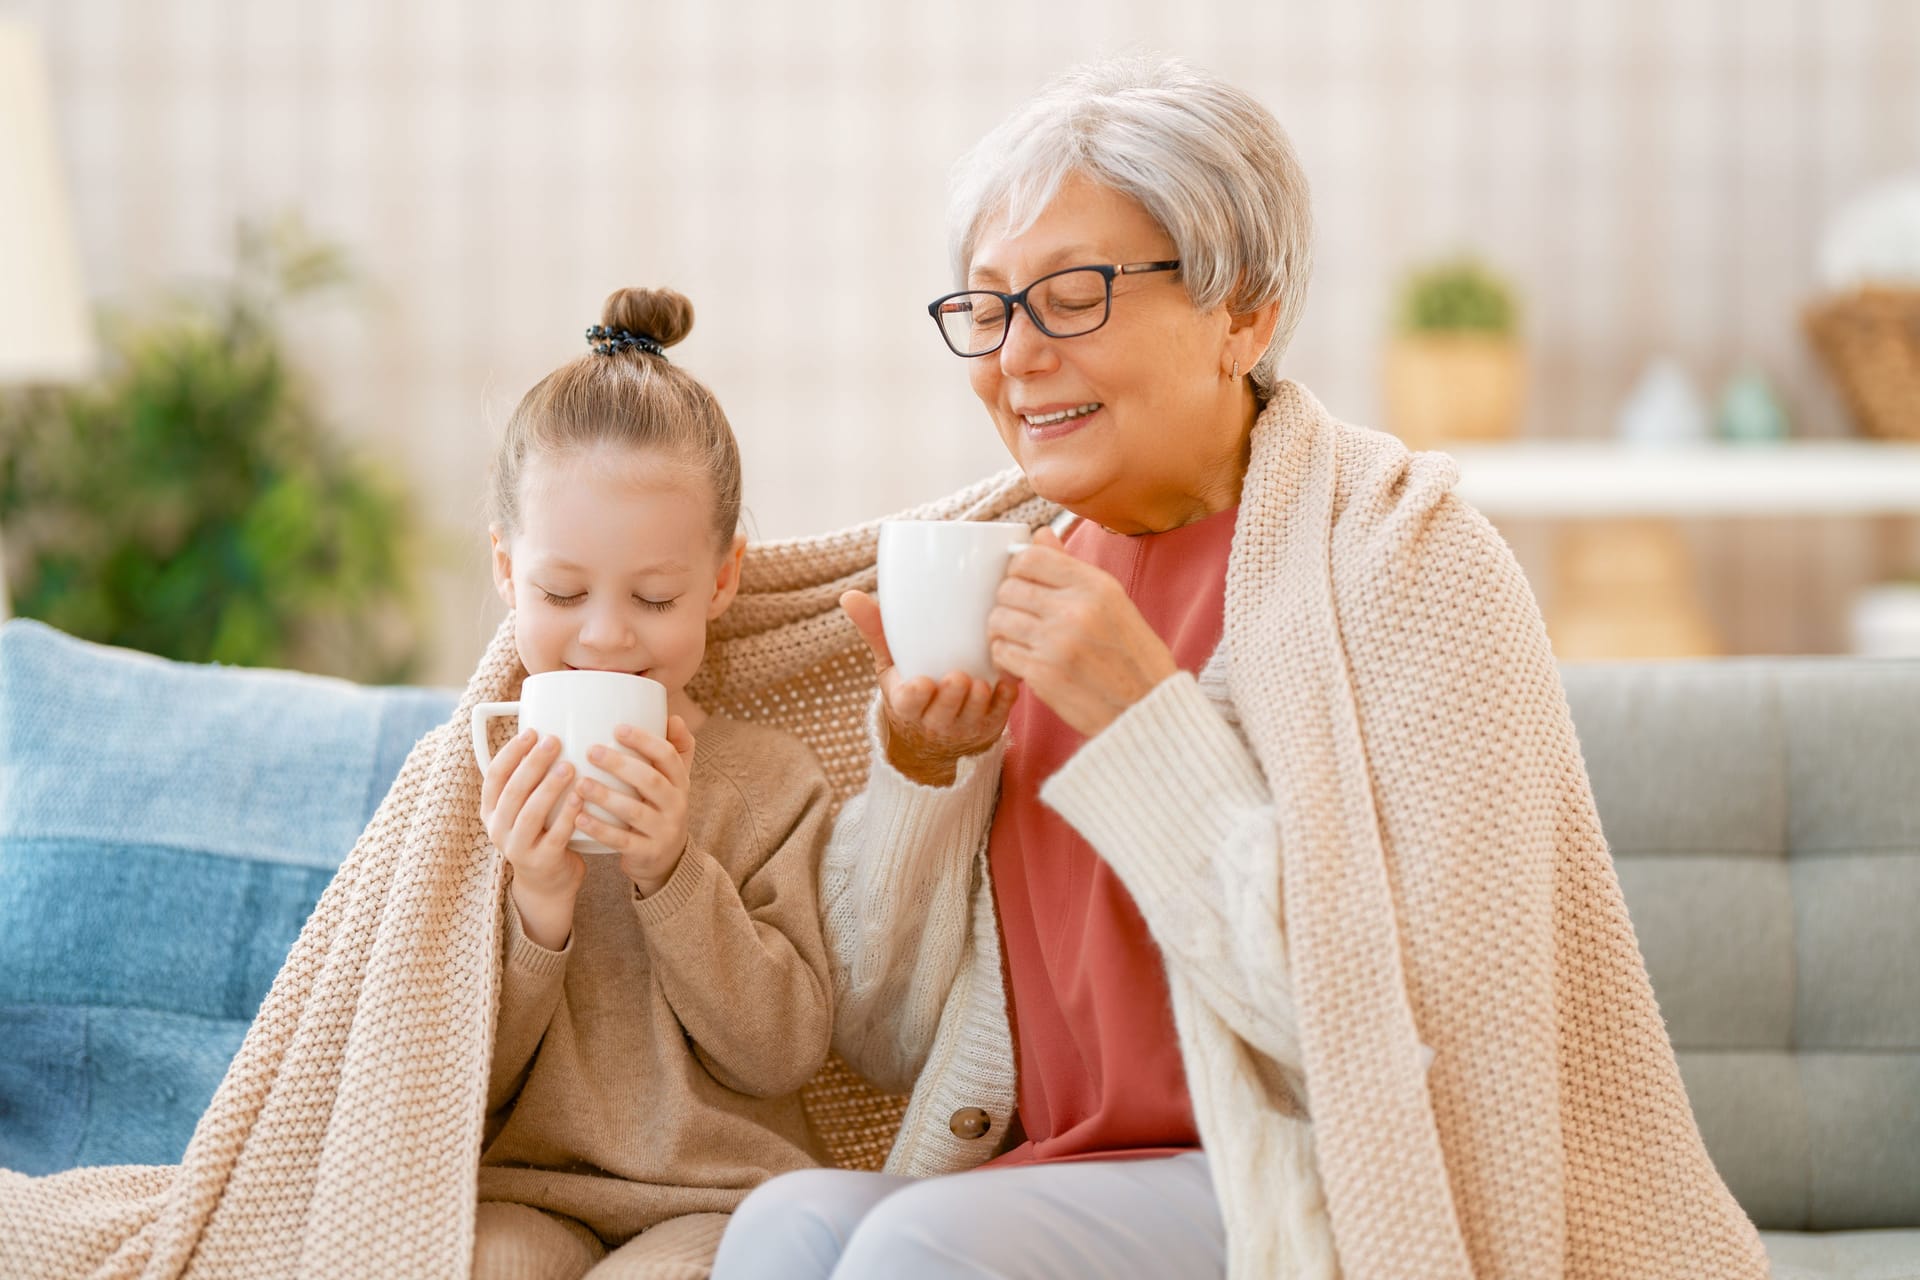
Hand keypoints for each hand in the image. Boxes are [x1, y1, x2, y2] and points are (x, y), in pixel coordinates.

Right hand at [481, 729, 585, 948]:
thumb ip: (530, 779)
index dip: (511, 752)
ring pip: (530, 813)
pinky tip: (581, 797)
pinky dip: (568, 815)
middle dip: (532, 764)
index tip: (531, 732)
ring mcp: (517, 848)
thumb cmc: (541, 832)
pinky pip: (555, 836)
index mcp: (491, 810)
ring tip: (569, 766)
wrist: (548, 882)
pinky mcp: (541, 862)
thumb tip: (550, 732)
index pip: (494, 776)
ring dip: (549, 787)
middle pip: (512, 791)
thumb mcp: (525, 807)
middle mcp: (498, 828)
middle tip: (553, 741)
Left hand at [576, 716, 696, 897]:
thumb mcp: (673, 781)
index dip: (645, 740)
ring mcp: (663, 831)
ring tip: (580, 784)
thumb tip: (673, 716)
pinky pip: (622, 841)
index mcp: (680, 782)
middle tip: (591, 751)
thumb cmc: (660, 808)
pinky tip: (578, 818)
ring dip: (606, 796)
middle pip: (651, 781)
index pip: (668, 755)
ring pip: (634, 812)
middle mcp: (677, 805)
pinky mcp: (647, 853)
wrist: (666, 859)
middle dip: (621, 764)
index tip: (618, 728)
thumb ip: (674, 749)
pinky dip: (599, 829)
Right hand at [840, 589, 1019, 786]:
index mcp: (907, 704)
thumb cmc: (912, 685)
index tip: (922, 682)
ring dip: (980, 699)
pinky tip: (1008, 679)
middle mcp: (936, 720)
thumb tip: (848, 596)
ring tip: (983, 681)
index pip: (908, 704)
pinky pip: (1002, 712)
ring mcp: (966, 724)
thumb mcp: (889, 663)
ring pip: (974, 714)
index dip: (915, 696)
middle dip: (952, 698)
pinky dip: (1006, 697)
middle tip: (960, 677)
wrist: (937, 732)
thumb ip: (874, 630)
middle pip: (944, 712)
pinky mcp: (992, 722)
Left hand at [988, 526, 1178, 737]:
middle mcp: (1074, 610)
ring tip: (1018, 640)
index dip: (1017, 569)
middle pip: (1008, 588)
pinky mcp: (1043, 675)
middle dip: (1007, 602)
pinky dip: (1005, 657)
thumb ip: (1072, 569)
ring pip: (999, 620)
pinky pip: (1002, 653)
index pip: (1030, 558)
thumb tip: (1039, 534)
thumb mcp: (1114, 602)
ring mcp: (1056, 643)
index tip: (1023, 583)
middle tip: (1019, 617)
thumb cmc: (1132, 656)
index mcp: (1095, 585)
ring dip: (1002, 630)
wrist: (1147, 710)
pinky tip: (1021, 662)